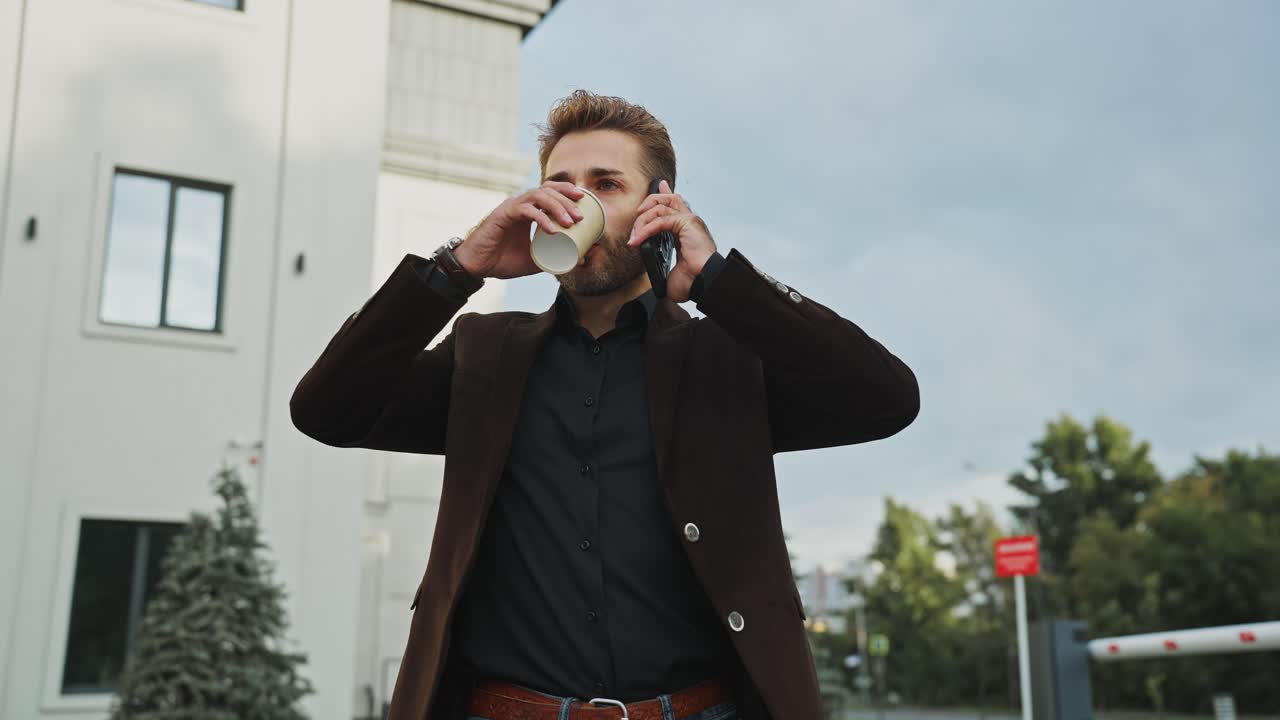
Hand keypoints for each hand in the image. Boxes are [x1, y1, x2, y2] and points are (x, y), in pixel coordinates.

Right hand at [453, 181, 586, 278]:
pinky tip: (551, 229)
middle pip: (547, 190)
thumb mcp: (535, 260)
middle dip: (566, 200)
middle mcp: (520, 204)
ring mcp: (510, 207)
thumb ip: (555, 257)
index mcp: (528, 210)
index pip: (550, 191)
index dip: (567, 191)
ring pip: (538, 195)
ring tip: (569, 221)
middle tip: (580, 216)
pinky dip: (541, 218)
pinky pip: (525, 210)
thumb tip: (581, 259)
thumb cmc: (502, 261)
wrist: (477, 267)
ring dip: (556, 206)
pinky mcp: (502, 214)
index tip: (584, 200)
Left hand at [627, 179, 716, 302]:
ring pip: (660, 206)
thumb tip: (652, 266)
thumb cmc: (692, 279)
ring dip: (642, 221)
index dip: (666, 192)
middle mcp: (690, 221)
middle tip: (637, 218)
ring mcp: (690, 220)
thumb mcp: (670, 267)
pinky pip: (660, 219)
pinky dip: (646, 229)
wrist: (703, 283)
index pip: (676, 204)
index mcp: (687, 229)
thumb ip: (661, 259)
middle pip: (668, 197)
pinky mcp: (687, 222)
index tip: (659, 185)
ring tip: (635, 237)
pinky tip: (638, 239)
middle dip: (648, 203)